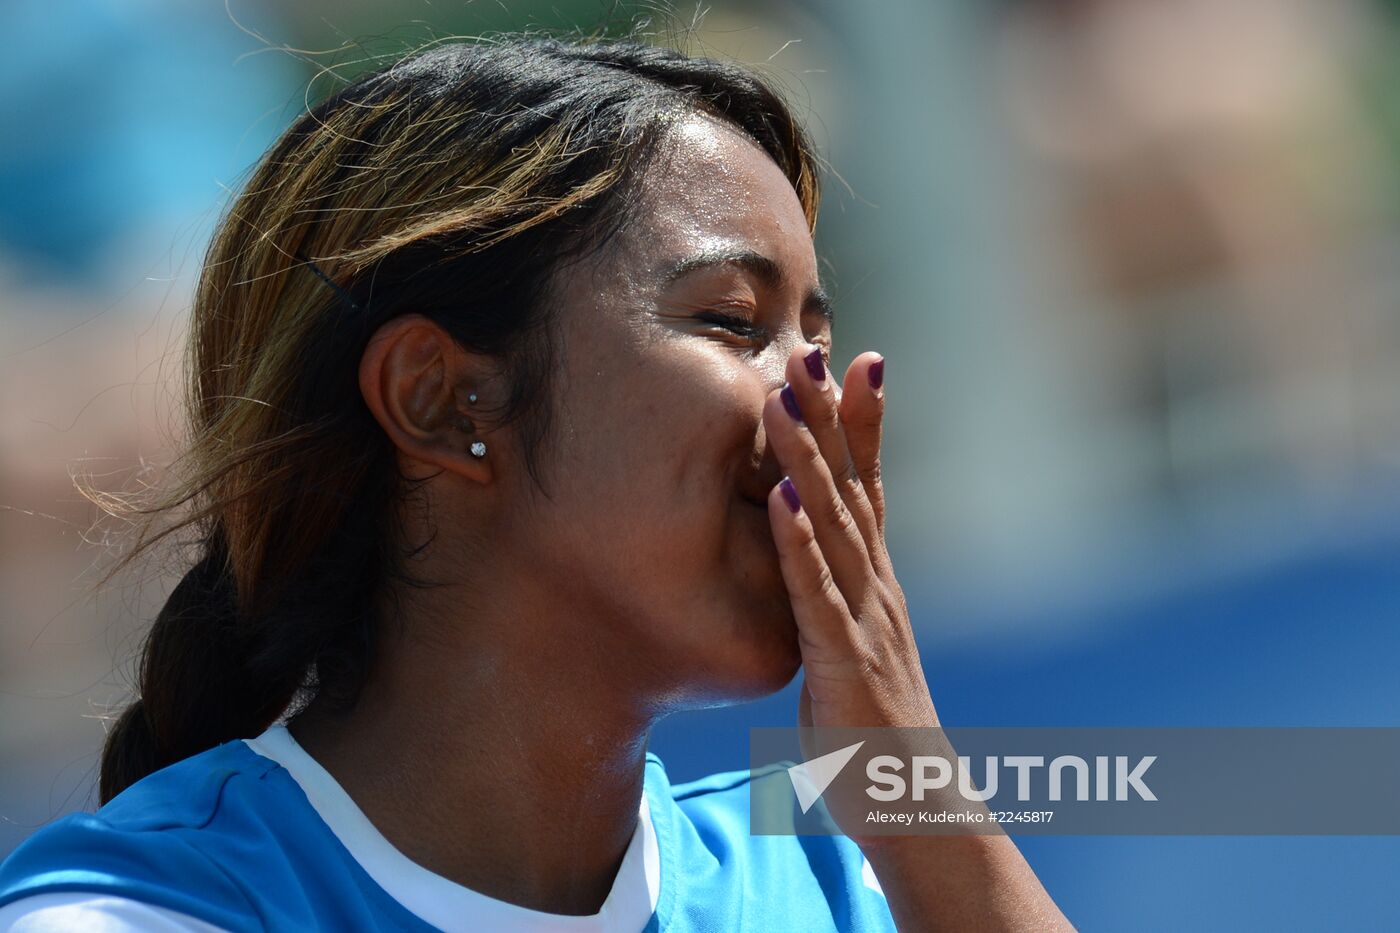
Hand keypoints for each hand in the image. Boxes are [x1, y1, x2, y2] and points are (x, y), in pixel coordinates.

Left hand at [763, 344, 936, 738]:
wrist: (917, 811)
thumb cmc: (877, 737)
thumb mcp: (853, 654)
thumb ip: (836, 608)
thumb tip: (812, 574)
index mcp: (876, 585)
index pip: (871, 487)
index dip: (862, 423)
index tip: (856, 358)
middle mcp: (878, 589)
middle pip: (853, 487)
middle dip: (832, 415)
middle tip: (813, 346)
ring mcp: (865, 621)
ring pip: (833, 525)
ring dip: (808, 458)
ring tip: (784, 397)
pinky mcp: (845, 662)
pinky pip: (816, 594)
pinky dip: (797, 544)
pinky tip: (778, 499)